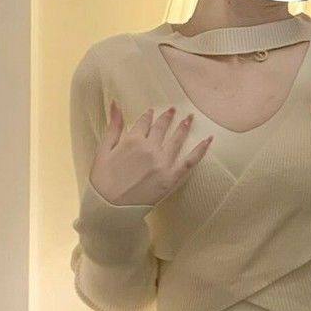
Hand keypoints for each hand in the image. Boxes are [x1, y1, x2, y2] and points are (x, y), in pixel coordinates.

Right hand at [89, 102, 212, 206]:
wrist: (110, 208)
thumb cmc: (102, 181)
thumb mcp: (103, 150)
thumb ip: (113, 126)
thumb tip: (115, 103)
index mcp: (133, 140)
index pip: (144, 122)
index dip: (148, 116)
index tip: (152, 111)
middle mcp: (150, 148)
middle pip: (161, 128)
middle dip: (167, 117)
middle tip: (173, 110)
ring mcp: (163, 163)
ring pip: (177, 139)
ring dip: (184, 127)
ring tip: (189, 118)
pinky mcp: (171, 178)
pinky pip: (190, 161)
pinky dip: (201, 150)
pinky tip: (209, 140)